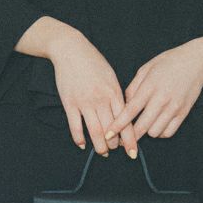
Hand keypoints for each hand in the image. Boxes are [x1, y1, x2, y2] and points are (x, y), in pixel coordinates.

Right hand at [48, 29, 139, 156]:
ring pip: (95, 131)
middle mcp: (101, 99)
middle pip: (111, 130)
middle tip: (115, 151)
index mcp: (114, 93)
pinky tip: (82, 145)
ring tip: (103, 152)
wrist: (71, 50)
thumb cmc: (94, 62)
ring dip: (100, 146)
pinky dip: (79, 138)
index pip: (125, 121)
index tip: (133, 152)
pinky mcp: (69, 103)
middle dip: (115, 145)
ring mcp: (84, 102)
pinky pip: (75, 126)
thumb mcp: (111, 77)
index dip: (130, 139)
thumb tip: (124, 114)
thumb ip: (117, 96)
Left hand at [102, 39, 202, 143]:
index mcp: (149, 87)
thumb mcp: (146, 69)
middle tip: (124, 139)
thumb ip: (133, 87)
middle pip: (142, 126)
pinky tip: (156, 126)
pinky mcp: (184, 113)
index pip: (130, 110)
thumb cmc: (168, 62)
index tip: (108, 134)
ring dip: (146, 132)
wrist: (196, 61)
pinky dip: (160, 133)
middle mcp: (162, 99)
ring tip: (144, 125)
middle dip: (130, 136)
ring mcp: (174, 108)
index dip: (118, 125)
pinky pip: (168, 132)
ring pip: (155, 132)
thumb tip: (124, 105)